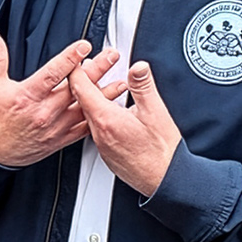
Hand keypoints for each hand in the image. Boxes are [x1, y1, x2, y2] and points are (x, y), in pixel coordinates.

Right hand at [0, 28, 125, 166]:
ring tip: (121, 83)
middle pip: (75, 88)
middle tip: (111, 56)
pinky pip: (83, 129)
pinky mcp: (58, 140)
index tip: (83, 46)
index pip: (52, 74)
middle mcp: (44, 112)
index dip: (69, 58)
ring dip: (104, 95)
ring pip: (84, 108)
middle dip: (96, 70)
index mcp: (27, 96)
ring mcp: (54, 128)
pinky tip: (109, 110)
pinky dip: (97, 118)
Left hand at [68, 60, 181, 196]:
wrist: (165, 181)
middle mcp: (99, 133)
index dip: (77, 70)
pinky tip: (110, 112)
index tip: (76, 60)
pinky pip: (96, 130)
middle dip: (85, 82)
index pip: (81, 88)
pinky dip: (99, 116)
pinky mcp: (107, 154)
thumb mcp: (156, 113)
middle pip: (82, 101)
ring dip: (92, 100)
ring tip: (100, 86)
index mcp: (107, 119)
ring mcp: (101, 145)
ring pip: (89, 116)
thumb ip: (143, 87)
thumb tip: (138, 67)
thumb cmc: (162, 153)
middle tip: (89, 67)